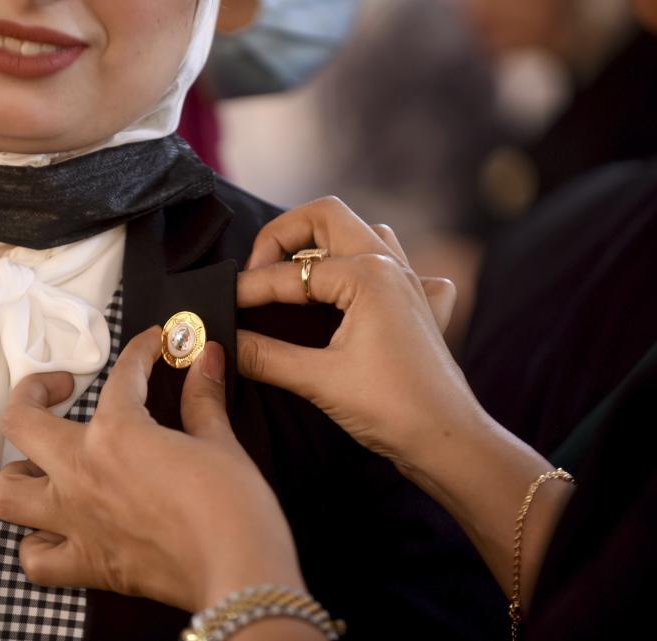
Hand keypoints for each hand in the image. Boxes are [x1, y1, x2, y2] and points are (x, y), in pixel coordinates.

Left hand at [0, 328, 303, 612]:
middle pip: (21, 420)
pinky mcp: (86, 564)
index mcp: (117, 434)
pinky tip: (55, 529)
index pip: (121, 375)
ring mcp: (75, 520)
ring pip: (7, 490)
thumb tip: (207, 360)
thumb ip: (204, 397)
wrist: (240, 574)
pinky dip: (36, 542)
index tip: (152, 346)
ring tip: (41, 462)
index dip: (140, 351)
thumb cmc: (235, 509)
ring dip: (18, 470)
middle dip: (34, 390)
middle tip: (59, 387)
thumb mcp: (220, 442)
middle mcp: (82, 473)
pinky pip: (34, 558)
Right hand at [237, 197, 479, 465]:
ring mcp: (409, 282)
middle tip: (257, 272)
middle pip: (326, 217)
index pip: (290, 273)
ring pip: (362, 233)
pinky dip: (372, 268)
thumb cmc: (393, 409)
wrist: (448, 441)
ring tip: (297, 276)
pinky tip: (360, 294)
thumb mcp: (319, 380)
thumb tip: (225, 341)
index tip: (221, 303)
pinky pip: (397, 265)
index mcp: (367, 274)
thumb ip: (265, 356)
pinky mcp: (418, 306)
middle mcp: (390, 266)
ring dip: (325, 244)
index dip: (249, 288)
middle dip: (283, 235)